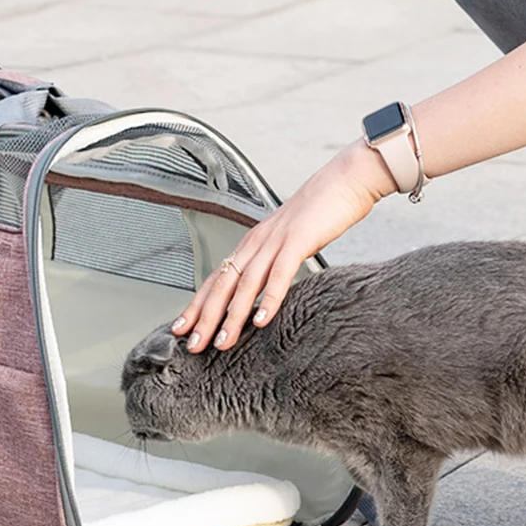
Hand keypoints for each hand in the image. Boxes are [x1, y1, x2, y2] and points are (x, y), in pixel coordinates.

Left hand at [172, 138, 395, 351]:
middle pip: (222, 285)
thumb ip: (271, 265)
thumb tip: (261, 292)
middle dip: (205, 318)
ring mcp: (275, 241)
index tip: (181, 330)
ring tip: (223, 342)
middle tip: (193, 345)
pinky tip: (261, 320)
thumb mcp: (286, 242)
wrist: (344, 181)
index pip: (216, 279)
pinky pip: (280, 274)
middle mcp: (255, 243)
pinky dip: (268, 299)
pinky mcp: (298, 241)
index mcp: (250, 244)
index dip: (197, 306)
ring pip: (246, 284)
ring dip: (232, 316)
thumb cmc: (318, 214)